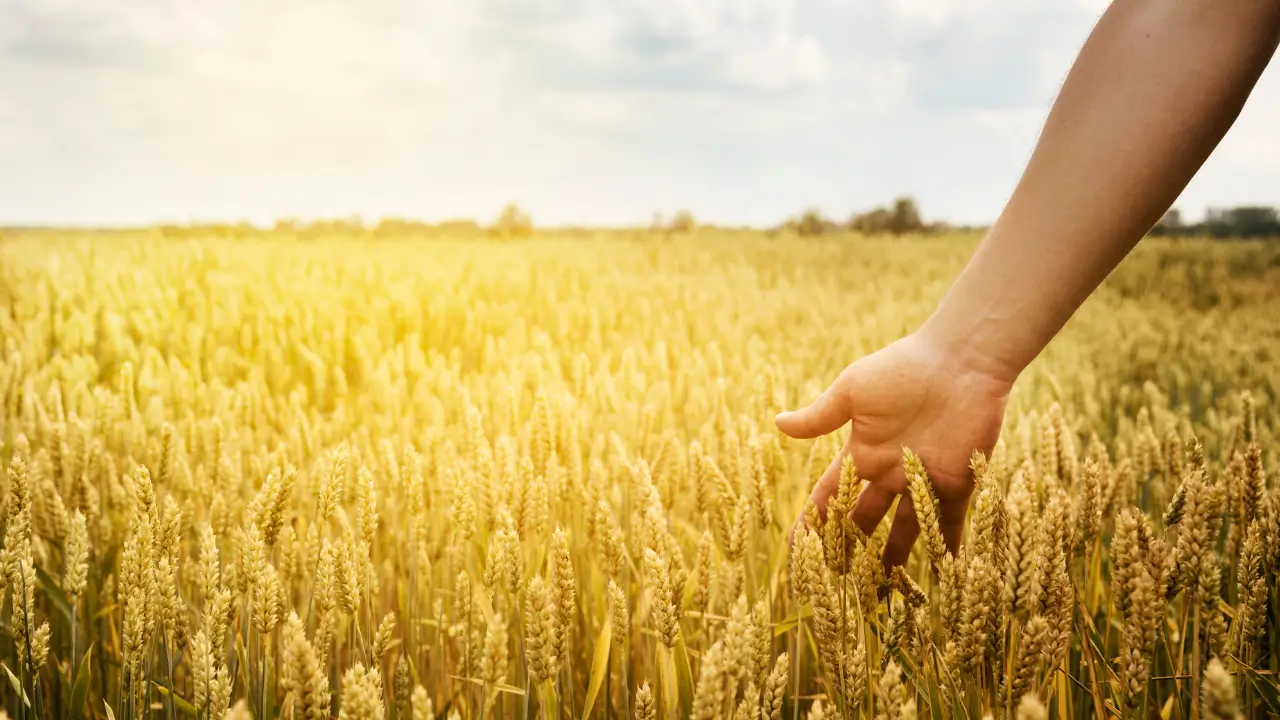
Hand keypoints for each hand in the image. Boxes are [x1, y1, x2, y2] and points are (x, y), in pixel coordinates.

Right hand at [775, 330, 1012, 566]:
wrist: (960, 362)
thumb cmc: (902, 369)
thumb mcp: (853, 391)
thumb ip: (821, 416)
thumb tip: (778, 425)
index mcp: (861, 453)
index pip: (828, 497)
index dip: (812, 523)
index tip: (794, 552)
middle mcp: (889, 473)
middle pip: (863, 521)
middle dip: (849, 552)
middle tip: (835, 586)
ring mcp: (923, 481)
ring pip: (905, 531)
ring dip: (893, 561)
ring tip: (882, 596)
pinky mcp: (957, 483)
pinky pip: (950, 524)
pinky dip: (947, 548)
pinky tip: (944, 576)